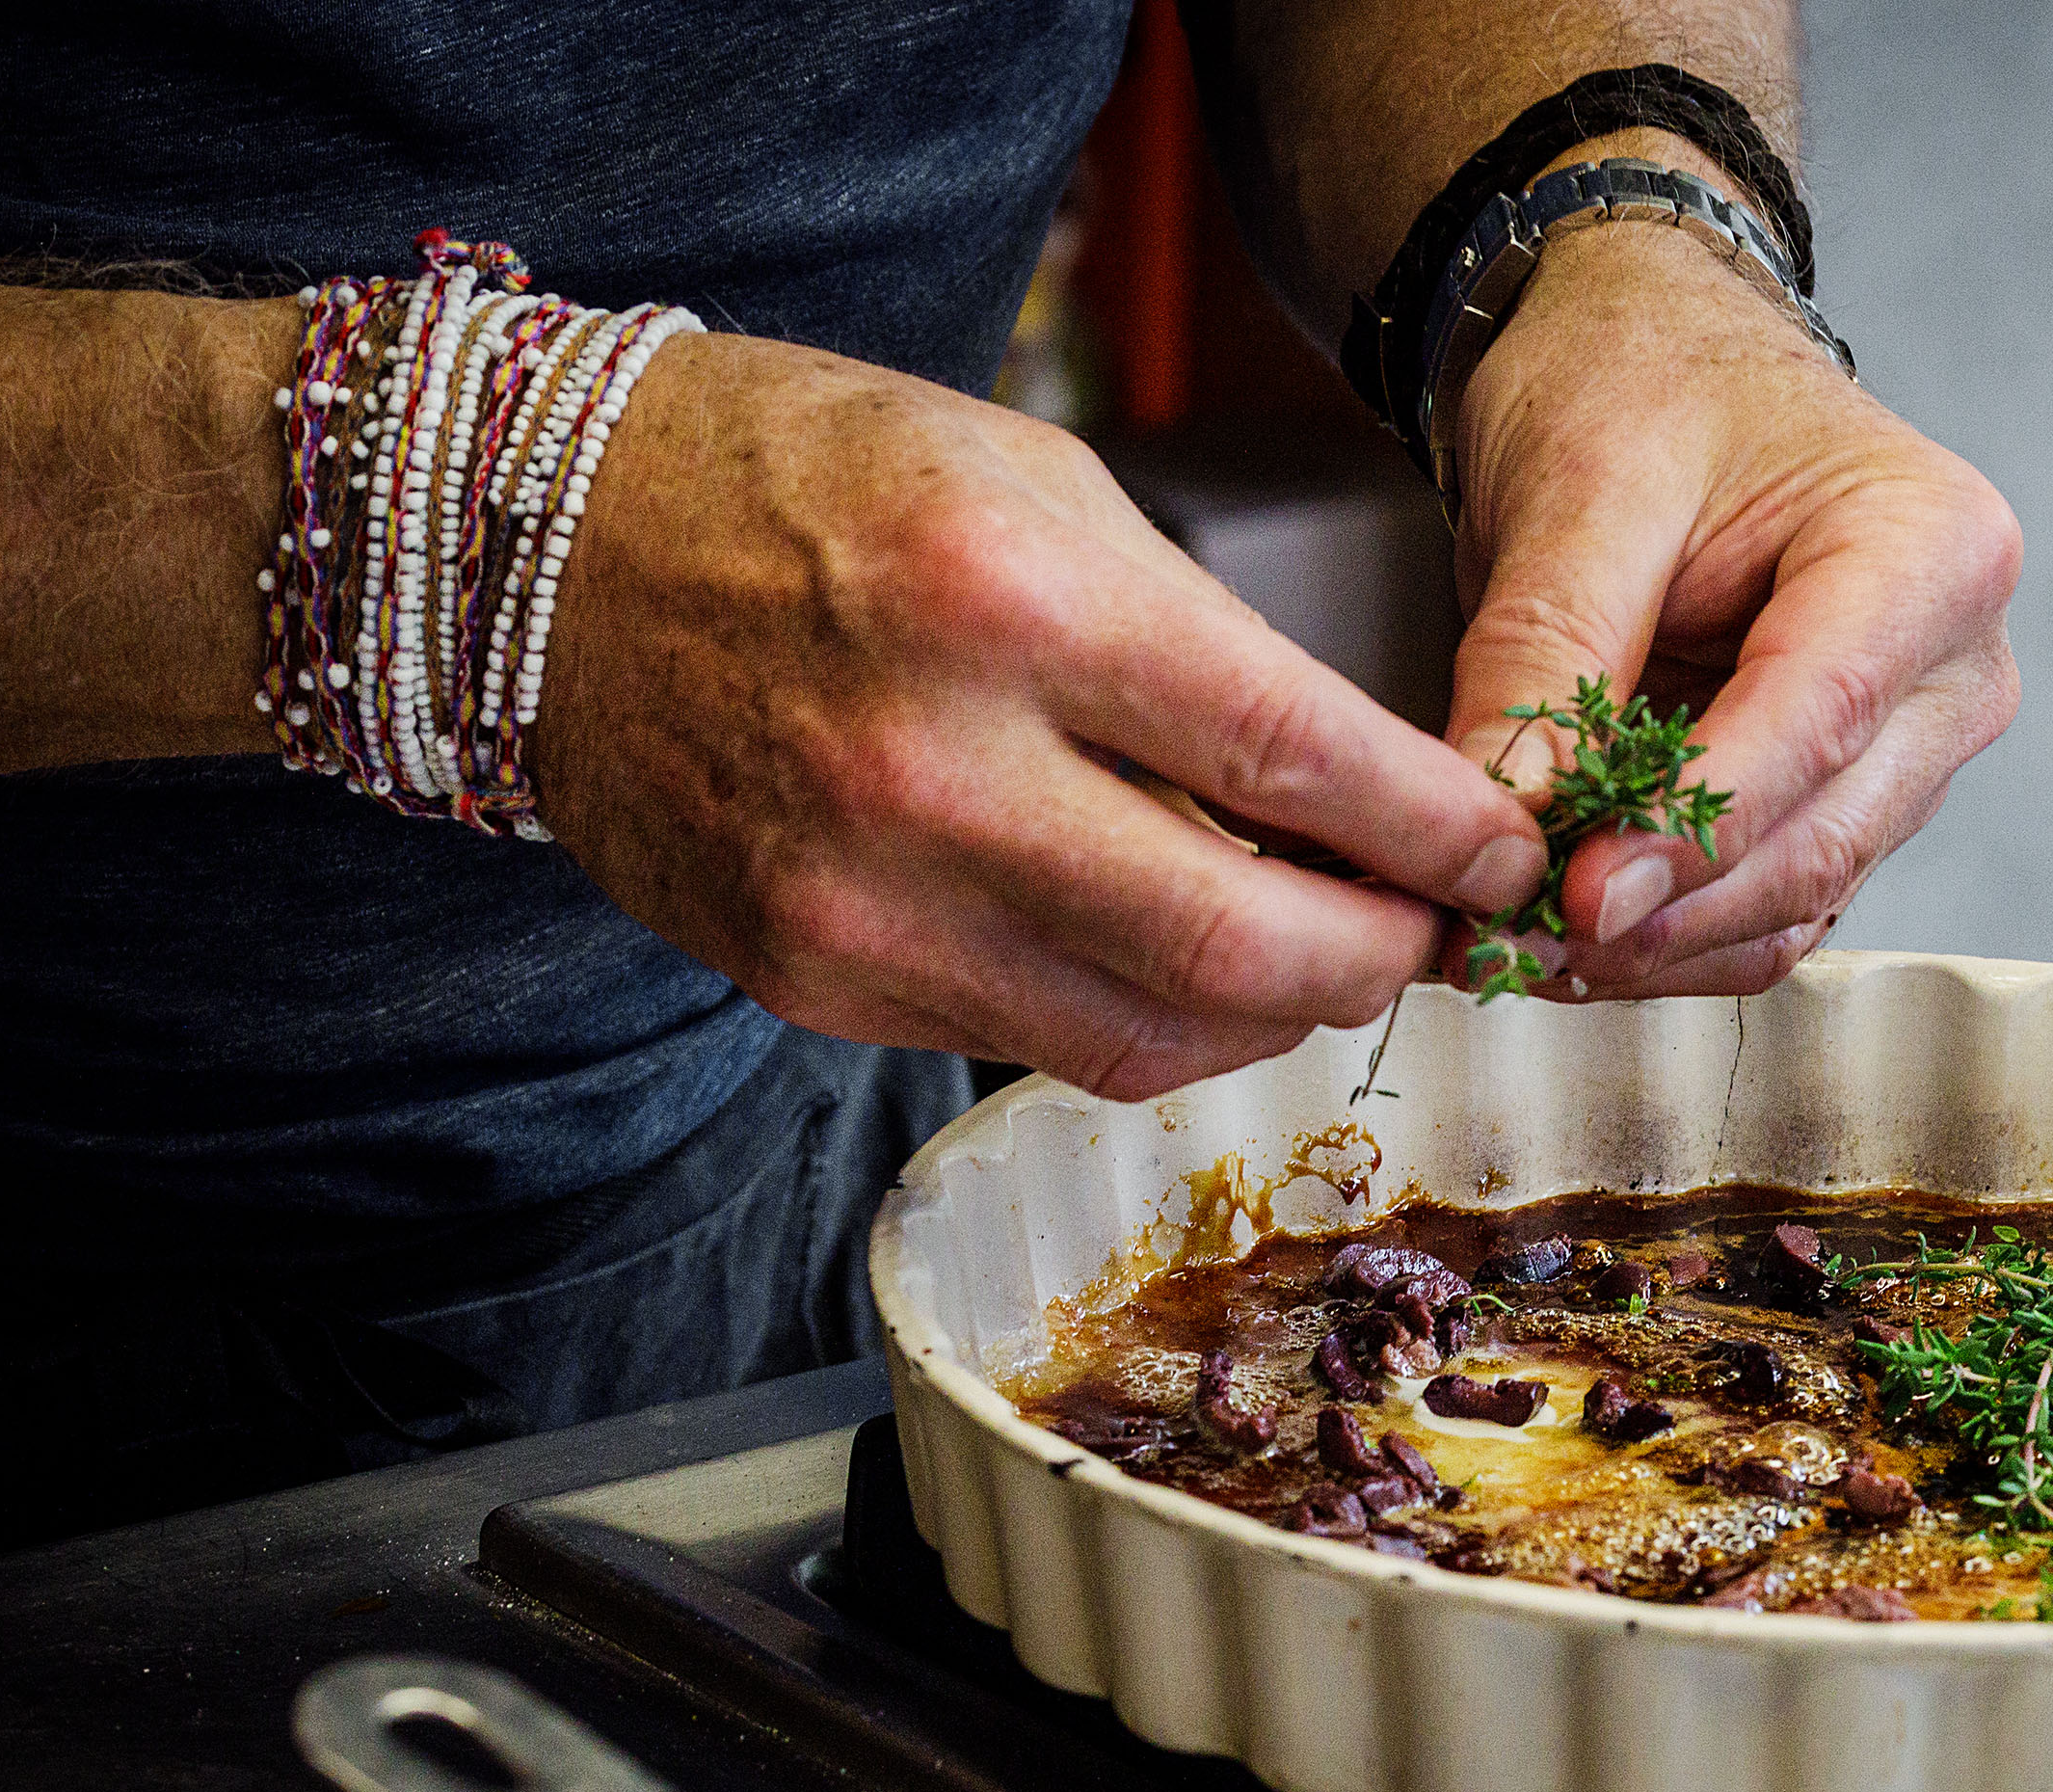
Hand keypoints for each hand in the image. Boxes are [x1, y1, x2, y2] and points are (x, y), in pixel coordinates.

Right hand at [532, 335, 1546, 1096]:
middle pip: (1243, 947)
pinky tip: (1181, 963)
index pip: (1297, 759)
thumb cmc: (814, 483)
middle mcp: (932, 769)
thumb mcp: (1039, 487)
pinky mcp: (813, 982)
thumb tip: (1366, 811)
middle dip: (1381, 957)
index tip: (1508, 857)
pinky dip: (1147, 1021)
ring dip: (1275, 1012)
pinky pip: (1039, 1045)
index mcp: (1010, 598)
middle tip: (1434, 933)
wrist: (543, 550)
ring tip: (1321, 948)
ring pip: (1155, 1038)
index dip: (1438, 835)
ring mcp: (862, 900)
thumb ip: (1205, 657)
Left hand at [1441, 190, 2021, 997]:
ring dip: (1654, 944)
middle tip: (1513, 936)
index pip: (1822, 720)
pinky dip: (1667, 939)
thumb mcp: (1576, 492)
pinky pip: (1769, 912)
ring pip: (1794, 898)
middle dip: (1660, 908)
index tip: (1576, 891)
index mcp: (1930, 549)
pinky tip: (1566, 938)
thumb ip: (1546, 660)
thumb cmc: (1644, 383)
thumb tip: (1512, 824)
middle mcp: (1952, 666)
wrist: (1651, 362)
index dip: (1694, 827)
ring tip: (1515, 942)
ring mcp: (1913, 749)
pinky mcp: (1847, 804)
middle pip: (1819, 838)